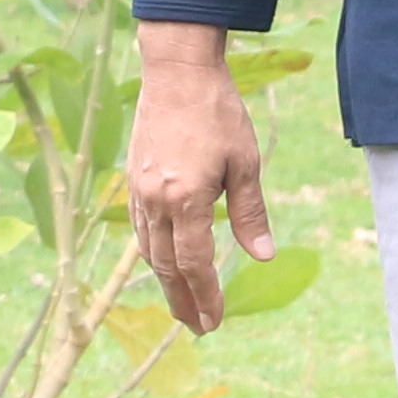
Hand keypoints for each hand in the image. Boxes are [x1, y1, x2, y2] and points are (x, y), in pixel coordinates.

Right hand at [123, 23, 274, 335]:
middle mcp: (156, 200)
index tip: (215, 321)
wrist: (176, 70)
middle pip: (166, 265)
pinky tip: (165, 260)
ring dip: (165, 281)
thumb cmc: (218, 113)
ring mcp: (140, 189)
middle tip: (198, 327)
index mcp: (186, 199)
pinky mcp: (134, 177)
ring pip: (149, 249)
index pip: (194, 263)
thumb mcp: (245, 163)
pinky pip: (141, 227)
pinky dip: (153, 252)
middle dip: (182, 300)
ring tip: (181, 303)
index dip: (204, 295)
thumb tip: (263, 256)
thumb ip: (250, 213)